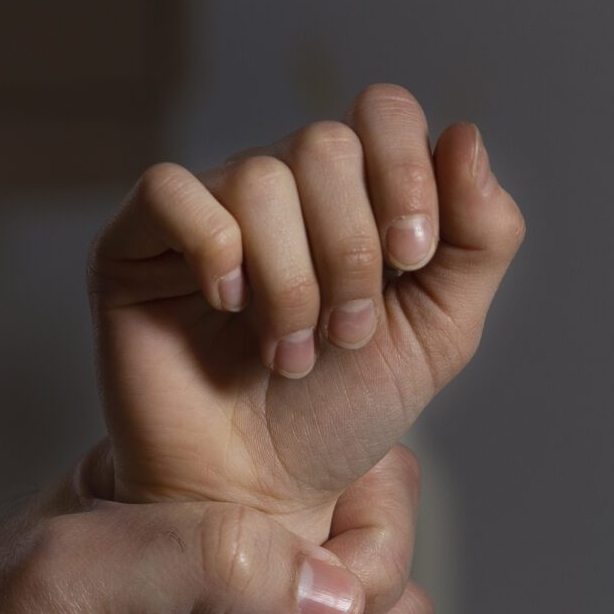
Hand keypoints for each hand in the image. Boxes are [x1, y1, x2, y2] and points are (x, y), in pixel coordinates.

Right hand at [91, 85, 524, 519]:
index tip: (411, 260)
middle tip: (344, 335)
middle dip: (350, 250)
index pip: (381, 114)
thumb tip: (466, 135)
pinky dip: (214, 249)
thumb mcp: (439, 334)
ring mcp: (204, 212)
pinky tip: (226, 308)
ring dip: (291, 281)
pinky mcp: (134, 245)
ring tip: (287, 354)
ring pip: (259, 177)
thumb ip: (480, 240)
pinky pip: (170, 191)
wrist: (256, 499)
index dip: (406, 173)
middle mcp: (277, 190)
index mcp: (350, 195)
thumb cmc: (336, 420)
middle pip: (324, 144)